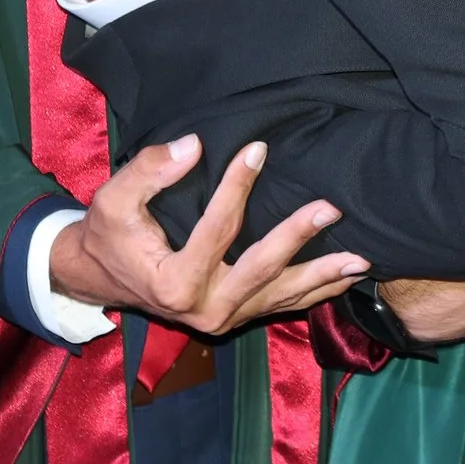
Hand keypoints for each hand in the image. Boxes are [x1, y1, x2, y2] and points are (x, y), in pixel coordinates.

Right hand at [48, 135, 368, 330]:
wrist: (103, 278)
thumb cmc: (111, 235)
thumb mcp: (113, 200)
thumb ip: (149, 172)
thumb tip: (193, 146)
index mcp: (173, 283)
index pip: (216, 229)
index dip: (237, 187)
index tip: (258, 149)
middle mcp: (204, 309)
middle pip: (260, 268)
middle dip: (298, 237)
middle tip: (330, 208)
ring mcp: (224, 318)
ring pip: (281, 295)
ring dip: (323, 275)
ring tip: (361, 258)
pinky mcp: (238, 317)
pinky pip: (283, 305)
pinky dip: (317, 292)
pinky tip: (348, 277)